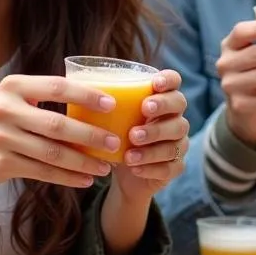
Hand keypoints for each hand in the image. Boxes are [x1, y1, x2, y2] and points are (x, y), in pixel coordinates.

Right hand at [0, 75, 126, 196]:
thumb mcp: (5, 101)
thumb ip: (36, 99)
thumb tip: (86, 104)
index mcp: (11, 87)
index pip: (57, 86)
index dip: (86, 94)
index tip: (111, 103)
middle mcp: (5, 110)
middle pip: (59, 123)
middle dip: (92, 135)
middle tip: (115, 142)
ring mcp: (1, 138)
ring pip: (53, 152)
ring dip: (84, 161)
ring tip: (105, 166)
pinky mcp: (0, 165)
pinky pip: (42, 172)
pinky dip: (67, 177)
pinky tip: (84, 180)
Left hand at [110, 69, 188, 202]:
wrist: (126, 174)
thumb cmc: (118, 136)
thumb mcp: (109, 119)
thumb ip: (101, 103)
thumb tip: (76, 85)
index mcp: (161, 99)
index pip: (174, 81)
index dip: (168, 79)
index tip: (154, 83)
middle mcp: (175, 117)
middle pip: (179, 105)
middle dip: (162, 106)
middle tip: (143, 111)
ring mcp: (179, 142)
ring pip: (175, 140)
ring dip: (152, 146)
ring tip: (129, 153)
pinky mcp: (176, 166)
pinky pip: (171, 166)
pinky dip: (152, 168)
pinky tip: (135, 168)